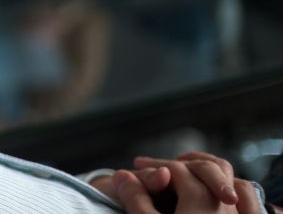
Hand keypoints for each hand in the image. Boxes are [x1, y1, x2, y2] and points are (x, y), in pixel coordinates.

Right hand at [101, 151, 262, 213]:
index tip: (137, 165)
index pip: (176, 168)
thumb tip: (122, 176)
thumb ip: (135, 199)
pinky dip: (227, 188)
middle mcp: (224, 202)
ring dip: (206, 172)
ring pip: (229, 178)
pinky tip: (211, 195)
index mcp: (199, 197)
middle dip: (178, 164)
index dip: (153, 163)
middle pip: (204, 168)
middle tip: (157, 167)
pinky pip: (242, 199)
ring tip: (185, 174)